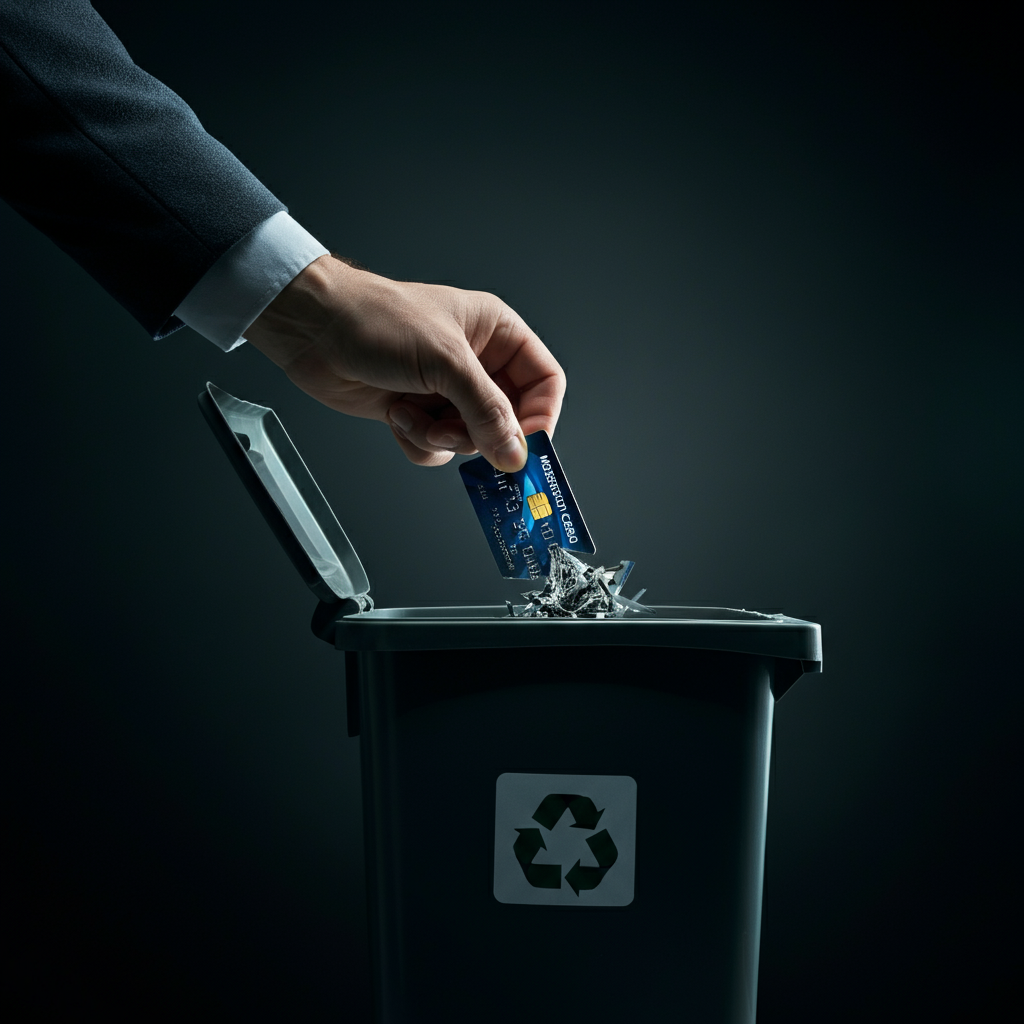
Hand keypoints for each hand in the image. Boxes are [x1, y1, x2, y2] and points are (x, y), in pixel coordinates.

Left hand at [244, 255, 564, 470]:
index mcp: (495, 334)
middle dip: (478, 433)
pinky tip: (395, 414)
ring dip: (441, 437)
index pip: (543, 383)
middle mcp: (475, 364)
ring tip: (413, 415)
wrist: (313, 329)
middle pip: (507, 420)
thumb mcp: (445, 362)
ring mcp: (445, 390)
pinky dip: (417, 440)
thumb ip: (487, 411)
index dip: (540, 417)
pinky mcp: (416, 411)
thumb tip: (515, 453)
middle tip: (455, 432)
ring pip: (470, 439)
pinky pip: (436, 448)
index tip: (525, 447)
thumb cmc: (376, 320)